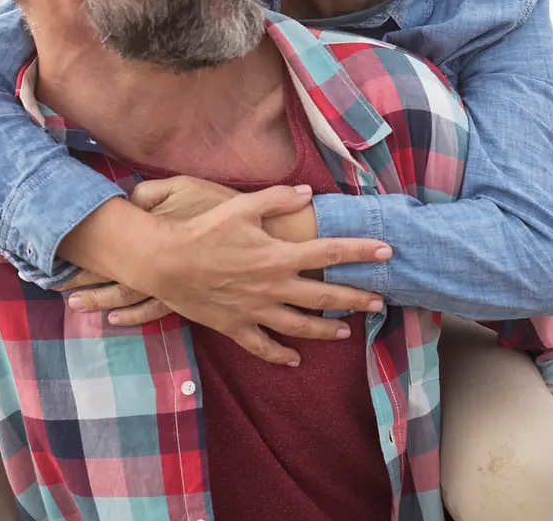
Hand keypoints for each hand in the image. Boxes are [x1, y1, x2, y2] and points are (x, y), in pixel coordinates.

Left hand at [66, 177, 240, 317]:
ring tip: (79, 306)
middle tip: (59, 290)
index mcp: (153, 235)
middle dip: (86, 282)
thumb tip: (128, 200)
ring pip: (130, 298)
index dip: (85, 254)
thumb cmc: (224, 208)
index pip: (110, 247)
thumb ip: (152, 193)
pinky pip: (155, 311)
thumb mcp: (186, 186)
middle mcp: (158, 265)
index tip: (59, 258)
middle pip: (114, 276)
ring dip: (103, 301)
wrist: (264, 241)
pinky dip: (134, 316)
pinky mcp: (189, 298)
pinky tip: (119, 320)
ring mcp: (173, 285)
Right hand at [68, 183, 390, 365]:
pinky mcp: (236, 326)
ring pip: (301, 326)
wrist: (167, 262)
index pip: (330, 251)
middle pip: (325, 295)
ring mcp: (257, 310)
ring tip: (347, 331)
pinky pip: (264, 346)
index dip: (360, 250)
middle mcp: (274, 286)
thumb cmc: (203, 231)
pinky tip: (294, 359)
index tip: (386, 251)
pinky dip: (280, 354)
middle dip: (356, 298)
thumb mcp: (241, 207)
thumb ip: (277, 199)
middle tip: (379, 301)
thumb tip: (307, 192)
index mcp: (279, 256)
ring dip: (327, 330)